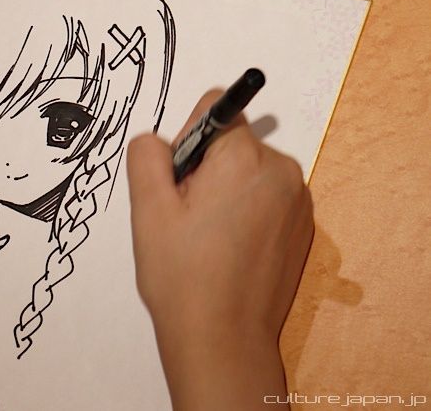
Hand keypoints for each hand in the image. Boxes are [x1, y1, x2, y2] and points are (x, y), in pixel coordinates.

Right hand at [127, 90, 312, 410]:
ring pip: (248, 173)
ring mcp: (298, 202)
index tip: (179, 183)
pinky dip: (245, 214)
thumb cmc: (183, 277)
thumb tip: (159, 140)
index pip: (216, 110)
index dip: (186, 142)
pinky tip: (227, 250)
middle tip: (186, 218)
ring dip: (225, 192)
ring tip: (206, 239)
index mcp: (245, 160)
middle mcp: (282, 172)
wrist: (224, 339)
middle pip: (233, 144)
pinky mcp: (303, 228)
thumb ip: (147, 155)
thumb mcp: (148, 209)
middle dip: (205, 169)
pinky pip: (265, 199)